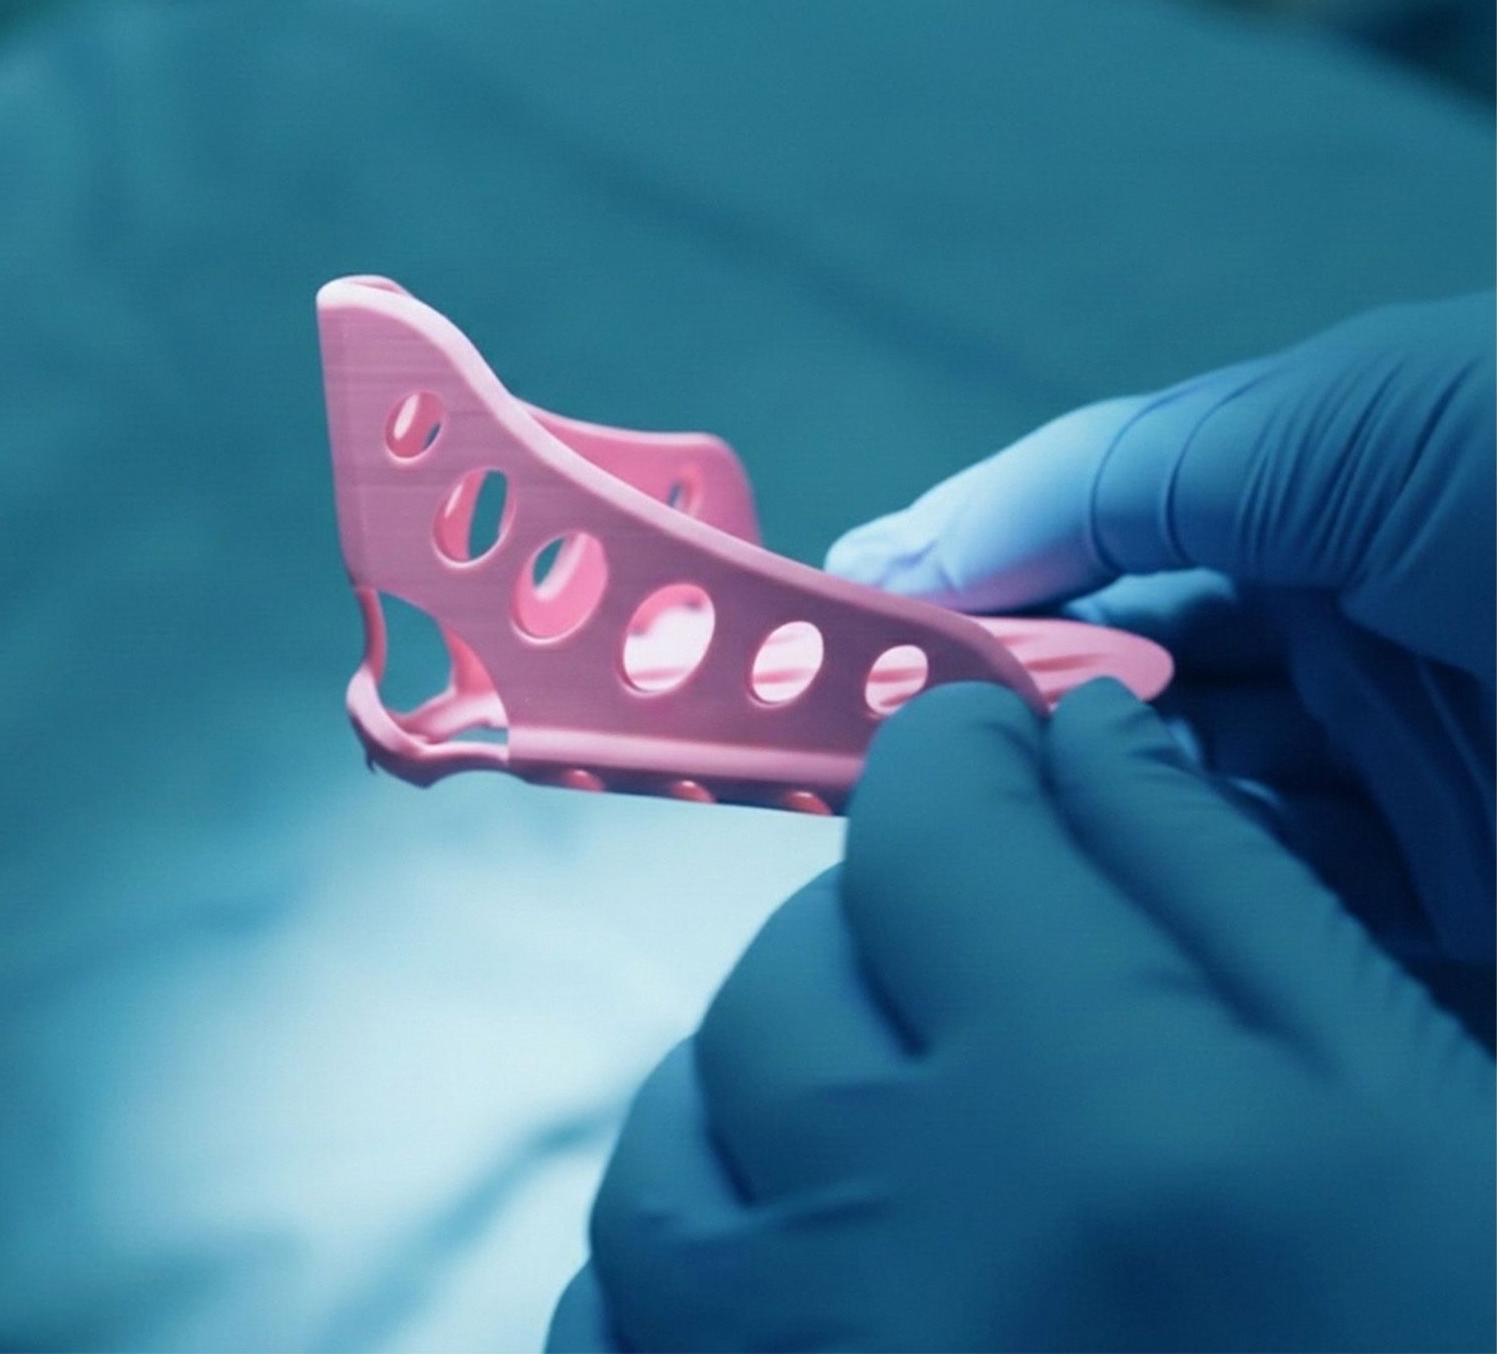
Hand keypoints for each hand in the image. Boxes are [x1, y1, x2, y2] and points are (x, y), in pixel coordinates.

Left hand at [552, 681, 1495, 1352]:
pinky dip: (680, 1265)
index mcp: (1089, 1112)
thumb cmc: (1446, 1350)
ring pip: (666, 1143)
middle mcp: (885, 1239)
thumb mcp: (1415, 1122)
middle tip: (978, 959)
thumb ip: (1227, 895)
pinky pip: (613, 1331)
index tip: (992, 761)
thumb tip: (1078, 735)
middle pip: (784, 973)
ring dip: (754, 1089)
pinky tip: (791, 1271)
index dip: (961, 759)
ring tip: (871, 1115)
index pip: (929, 824)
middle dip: (877, 925)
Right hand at [826, 296, 1493, 972]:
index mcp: (1322, 509)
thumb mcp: (1338, 419)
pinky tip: (1083, 903)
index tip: (836, 644)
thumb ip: (1111, 473)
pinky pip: (1274, 925)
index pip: (1098, 563)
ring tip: (940, 834)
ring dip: (1069, 822)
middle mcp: (1348, 649)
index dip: (970, 596)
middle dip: (998, 719)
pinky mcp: (1445, 924)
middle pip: (1124, 700)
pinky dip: (1174, 915)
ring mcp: (1396, 794)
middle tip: (857, 762)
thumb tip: (891, 550)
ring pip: (1176, 821)